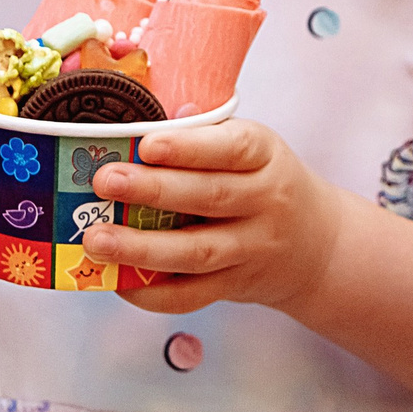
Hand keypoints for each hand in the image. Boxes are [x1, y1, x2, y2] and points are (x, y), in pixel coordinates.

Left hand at [81, 120, 337, 314]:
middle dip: (154, 190)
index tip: (147, 143)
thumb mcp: (253, 148)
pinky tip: (118, 281)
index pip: (233, 148)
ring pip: (199, 252)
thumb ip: (207, 135)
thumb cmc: (264, 182)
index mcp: (266, 156)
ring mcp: (252, 249)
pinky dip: (153, 293)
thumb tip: (150, 116)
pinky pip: (193, 295)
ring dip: (143, 248)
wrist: (316, 245)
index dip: (189, 147)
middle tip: (105, 181)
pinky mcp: (236, 285)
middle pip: (211, 197)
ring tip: (97, 238)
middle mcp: (266, 202)